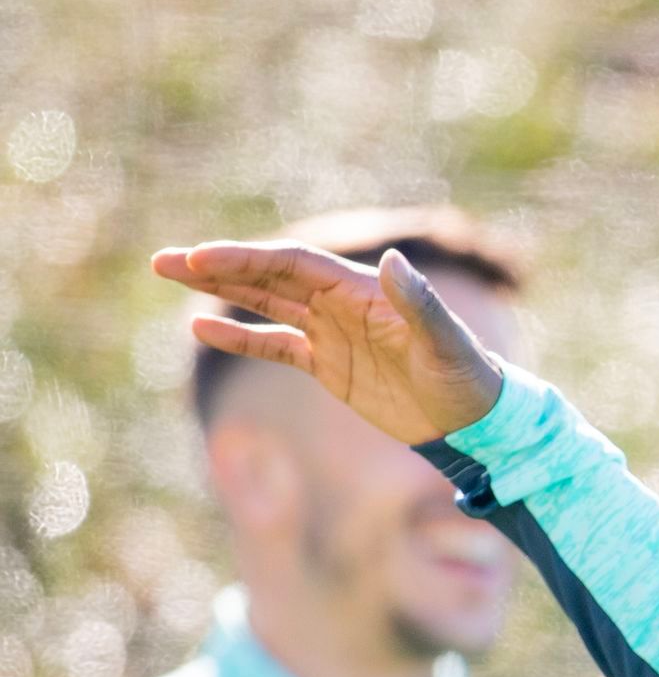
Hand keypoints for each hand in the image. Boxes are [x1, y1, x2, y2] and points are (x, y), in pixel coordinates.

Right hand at [152, 241, 504, 443]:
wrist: (475, 418)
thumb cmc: (467, 376)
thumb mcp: (445, 342)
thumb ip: (419, 304)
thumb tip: (392, 260)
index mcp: (363, 290)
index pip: (292, 264)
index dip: (246, 258)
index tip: (201, 258)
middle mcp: (343, 303)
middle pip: (269, 275)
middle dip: (217, 267)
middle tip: (165, 260)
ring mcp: (333, 332)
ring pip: (266, 303)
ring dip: (221, 292)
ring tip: (172, 276)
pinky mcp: (330, 365)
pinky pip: (276, 344)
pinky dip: (241, 337)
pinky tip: (202, 331)